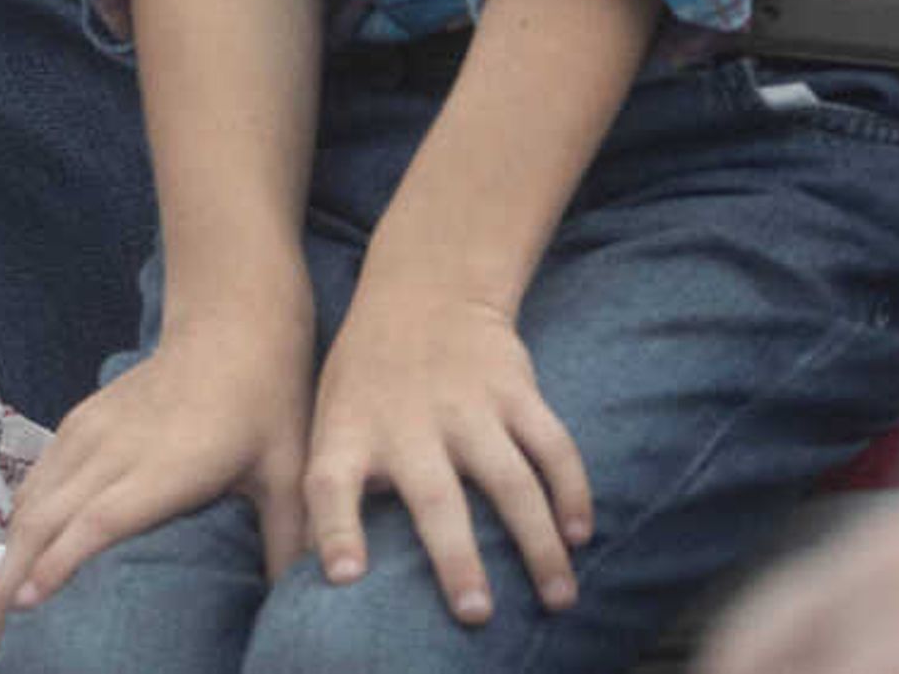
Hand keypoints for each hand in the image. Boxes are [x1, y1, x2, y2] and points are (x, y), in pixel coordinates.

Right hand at [0, 304, 314, 651]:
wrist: (232, 326)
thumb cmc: (265, 405)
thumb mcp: (290, 472)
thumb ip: (289, 539)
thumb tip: (307, 597)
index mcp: (165, 466)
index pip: (98, 520)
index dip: (58, 562)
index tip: (26, 605)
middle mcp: (116, 449)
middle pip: (46, 518)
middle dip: (9, 580)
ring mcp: (91, 430)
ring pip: (32, 498)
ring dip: (4, 554)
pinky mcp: (81, 420)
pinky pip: (37, 475)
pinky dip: (17, 518)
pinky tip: (13, 552)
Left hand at [303, 280, 591, 625]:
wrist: (426, 285)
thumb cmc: (368, 375)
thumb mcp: (331, 416)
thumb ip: (329, 490)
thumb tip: (319, 575)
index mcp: (350, 429)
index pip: (329, 484)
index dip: (334, 530)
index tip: (345, 575)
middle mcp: (408, 420)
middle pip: (433, 496)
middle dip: (455, 557)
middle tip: (476, 614)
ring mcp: (467, 404)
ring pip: (510, 480)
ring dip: (536, 543)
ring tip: (557, 598)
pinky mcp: (515, 389)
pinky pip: (552, 445)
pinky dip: (571, 490)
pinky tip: (579, 534)